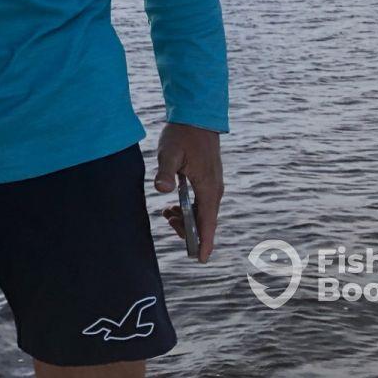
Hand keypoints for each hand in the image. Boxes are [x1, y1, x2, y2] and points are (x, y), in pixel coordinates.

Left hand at [154, 122, 222, 262]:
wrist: (196, 118)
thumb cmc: (182, 135)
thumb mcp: (169, 152)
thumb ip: (165, 172)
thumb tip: (162, 189)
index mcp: (208, 187)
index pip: (208, 221)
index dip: (204, 241)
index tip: (201, 259)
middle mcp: (215, 189)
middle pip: (205, 221)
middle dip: (188, 229)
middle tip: (166, 219)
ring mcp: (213, 185)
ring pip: (203, 213)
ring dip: (186, 219)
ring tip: (166, 213)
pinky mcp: (208, 181)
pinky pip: (201, 204)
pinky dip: (188, 210)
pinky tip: (172, 206)